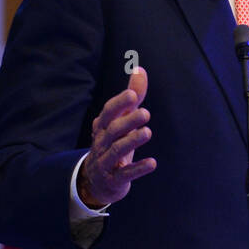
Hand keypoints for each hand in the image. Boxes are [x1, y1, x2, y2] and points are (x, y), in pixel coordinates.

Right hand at [77, 67, 156, 208]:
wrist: (96, 181)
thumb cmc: (113, 143)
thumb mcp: (121, 120)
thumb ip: (132, 96)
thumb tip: (140, 68)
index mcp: (102, 127)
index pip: (108, 112)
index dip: (119, 103)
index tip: (133, 94)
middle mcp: (102, 143)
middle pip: (113, 130)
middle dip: (128, 121)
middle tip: (146, 113)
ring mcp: (106, 162)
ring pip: (117, 151)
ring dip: (132, 141)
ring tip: (148, 132)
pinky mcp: (114, 179)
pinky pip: (125, 174)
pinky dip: (138, 168)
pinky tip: (152, 163)